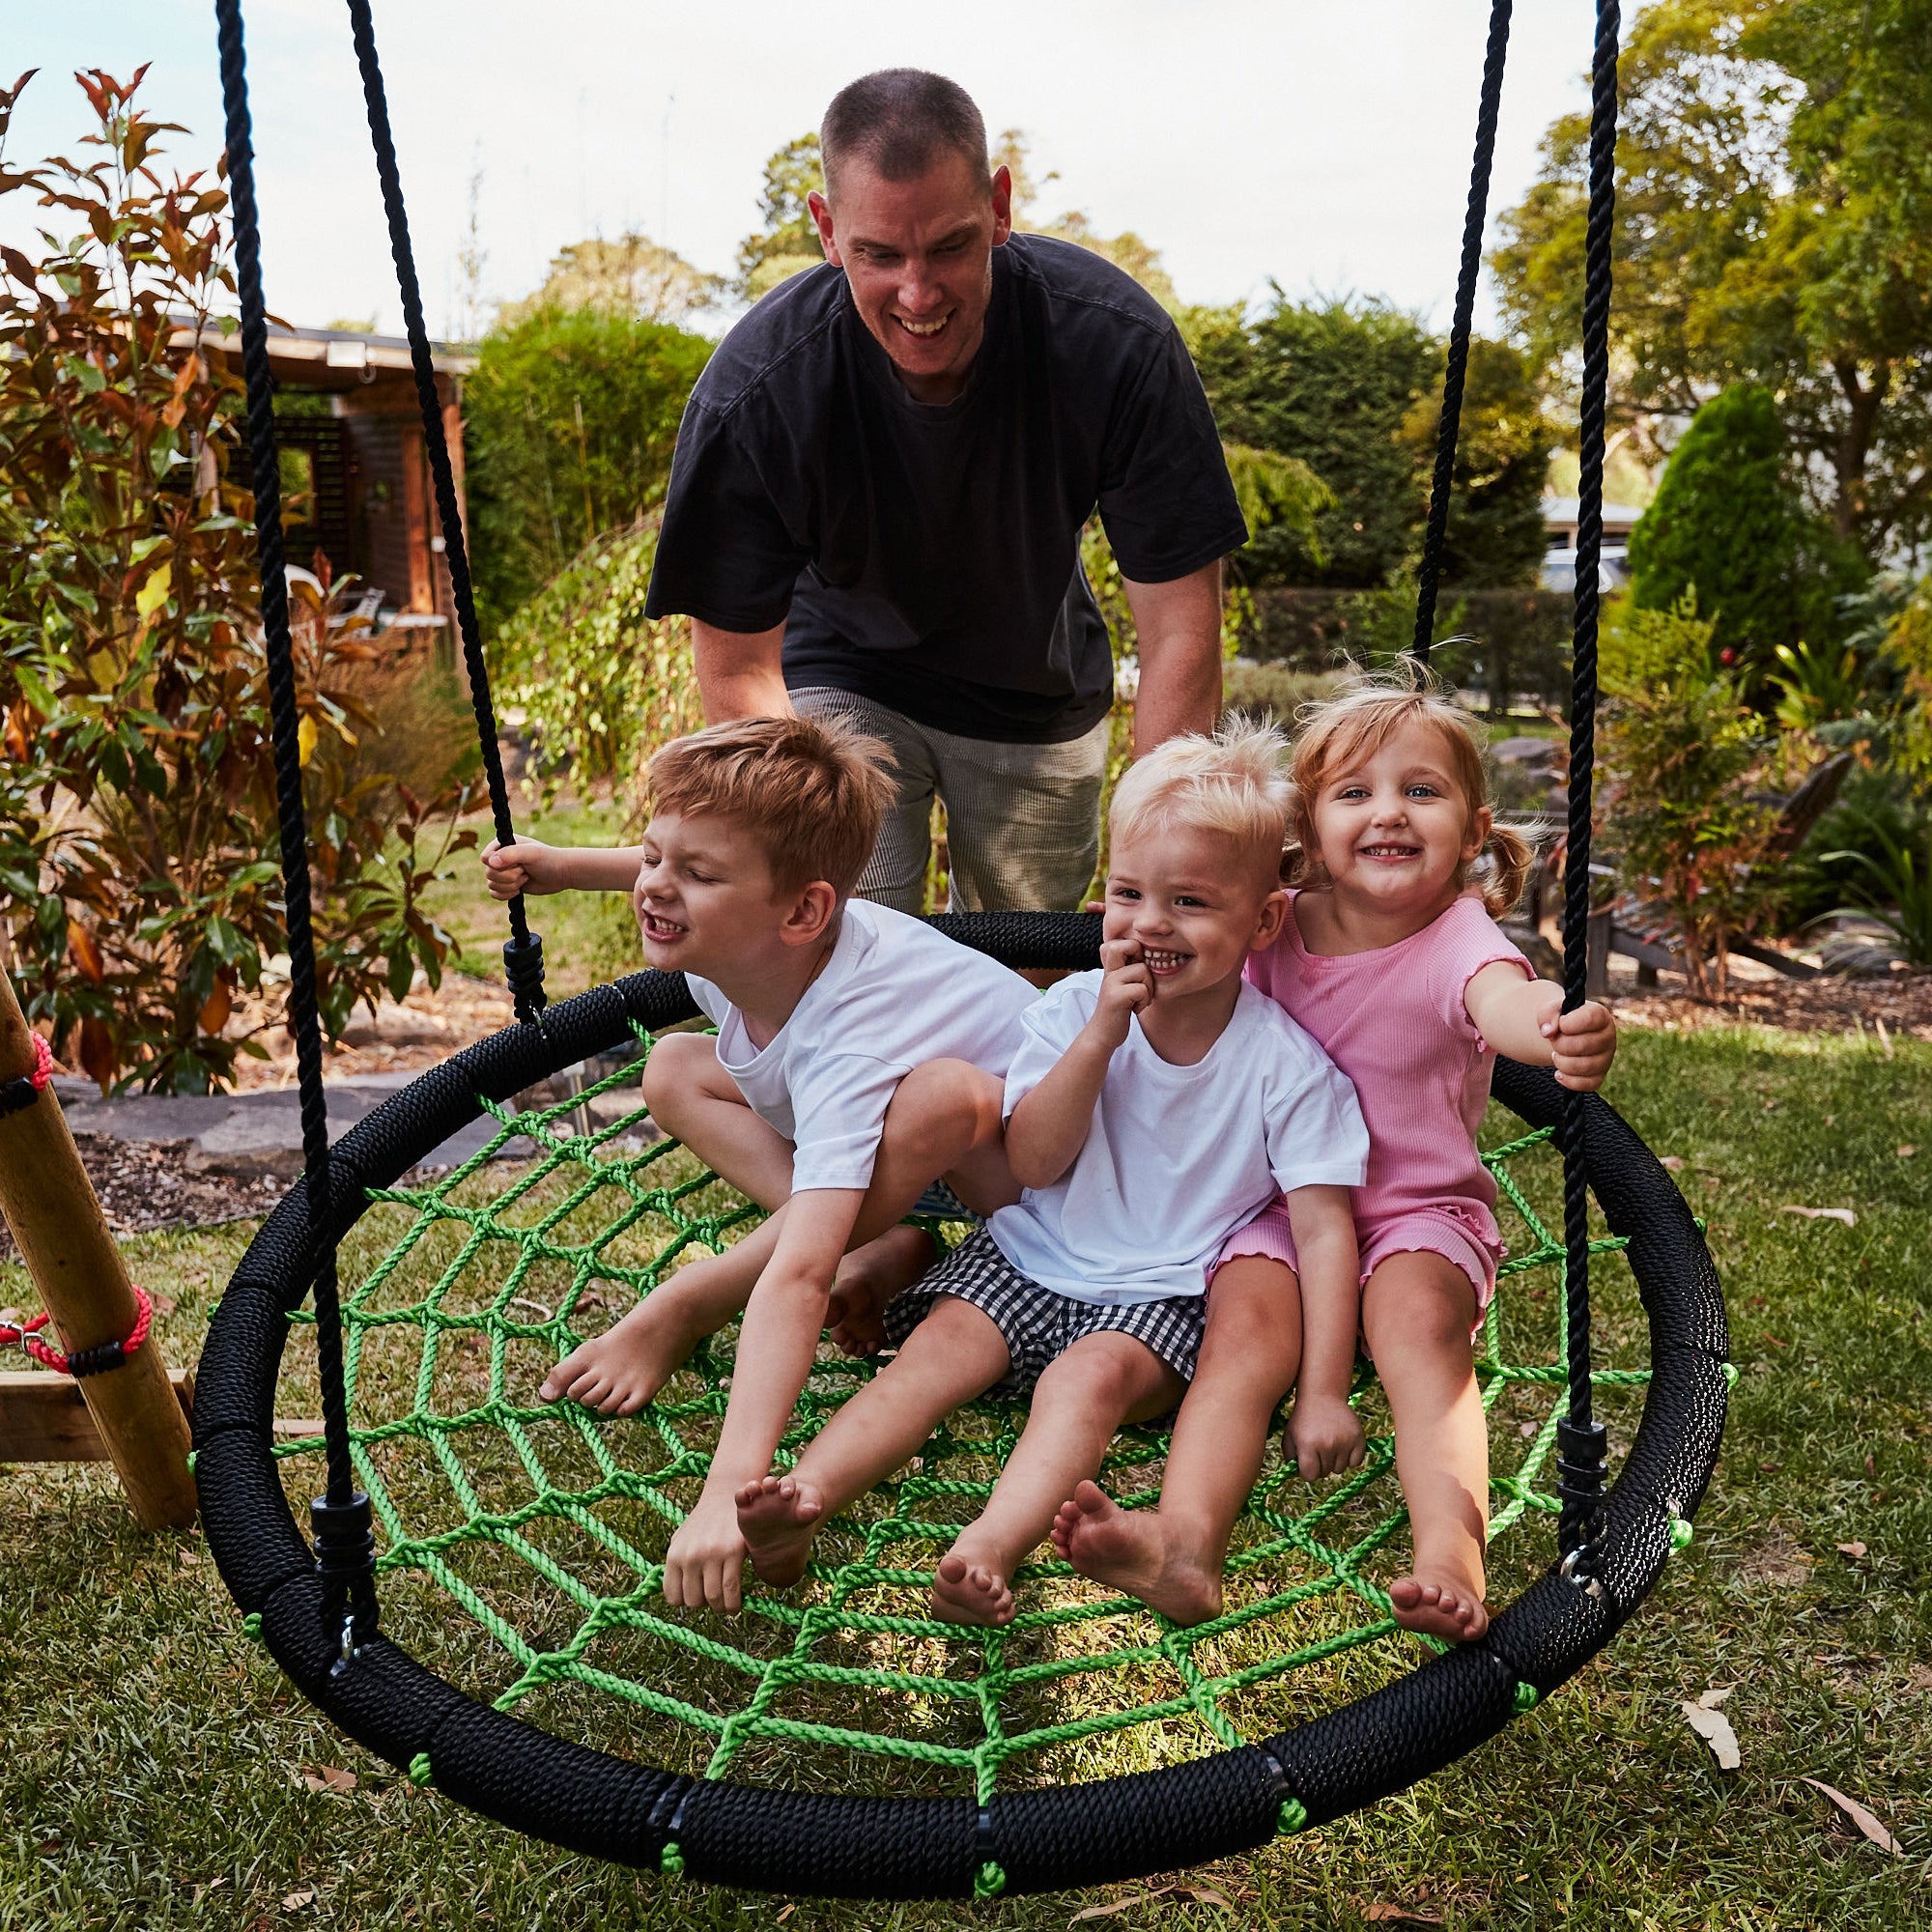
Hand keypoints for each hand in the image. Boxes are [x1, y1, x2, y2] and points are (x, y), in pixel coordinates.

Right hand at [483, 837, 562, 900]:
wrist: (560, 874)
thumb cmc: (547, 859)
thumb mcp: (531, 853)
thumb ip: (511, 854)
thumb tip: (490, 862)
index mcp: (502, 844)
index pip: (485, 858)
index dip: (498, 864)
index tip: (517, 863)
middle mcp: (499, 857)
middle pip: (488, 873)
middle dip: (509, 877)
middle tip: (525, 871)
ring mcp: (502, 871)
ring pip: (491, 885)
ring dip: (510, 886)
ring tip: (525, 878)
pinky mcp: (506, 885)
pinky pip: (494, 894)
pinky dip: (506, 895)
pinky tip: (519, 890)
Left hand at [662, 1490, 748, 1612]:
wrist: (726, 1495)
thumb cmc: (704, 1521)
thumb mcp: (681, 1539)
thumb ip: (675, 1565)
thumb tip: (674, 1595)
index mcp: (674, 1555)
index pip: (673, 1597)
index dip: (686, 1601)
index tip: (698, 1595)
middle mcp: (690, 1556)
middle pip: (694, 1601)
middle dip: (705, 1603)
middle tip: (715, 1596)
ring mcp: (711, 1555)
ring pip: (713, 1599)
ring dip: (720, 1607)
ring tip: (726, 1603)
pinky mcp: (732, 1553)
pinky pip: (731, 1591)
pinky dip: (733, 1604)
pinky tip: (736, 1604)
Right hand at [1089, 937, 1153, 1046]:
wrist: (1103, 1034)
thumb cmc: (1120, 1008)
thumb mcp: (1123, 983)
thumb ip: (1130, 966)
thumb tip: (1154, 952)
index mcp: (1110, 965)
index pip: (1124, 939)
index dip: (1136, 950)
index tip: (1135, 970)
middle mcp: (1108, 970)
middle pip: (1131, 944)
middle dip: (1143, 961)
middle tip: (1139, 981)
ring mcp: (1110, 982)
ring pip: (1143, 970)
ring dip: (1147, 988)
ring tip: (1137, 999)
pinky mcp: (1115, 997)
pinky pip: (1142, 989)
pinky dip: (1144, 1000)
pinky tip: (1135, 1008)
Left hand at [1286, 1394, 1365, 1480]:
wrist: (1322, 1396)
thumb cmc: (1303, 1419)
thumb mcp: (1290, 1436)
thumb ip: (1290, 1459)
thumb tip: (1299, 1476)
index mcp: (1308, 1445)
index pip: (1310, 1476)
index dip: (1306, 1471)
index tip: (1306, 1463)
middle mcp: (1327, 1444)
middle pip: (1325, 1473)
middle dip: (1320, 1465)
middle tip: (1317, 1449)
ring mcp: (1344, 1441)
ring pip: (1340, 1469)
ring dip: (1334, 1461)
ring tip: (1328, 1444)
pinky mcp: (1358, 1438)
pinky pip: (1355, 1462)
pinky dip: (1350, 1458)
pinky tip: (1341, 1445)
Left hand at [1544, 999, 1615, 1090]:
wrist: (1563, 1034)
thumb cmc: (1561, 1019)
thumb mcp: (1551, 1009)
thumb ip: (1547, 1014)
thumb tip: (1547, 1032)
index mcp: (1600, 1016)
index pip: (1589, 1019)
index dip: (1567, 1024)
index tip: (1560, 1024)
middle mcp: (1608, 1037)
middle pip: (1583, 1045)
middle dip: (1560, 1044)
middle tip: (1554, 1041)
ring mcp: (1606, 1058)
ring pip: (1585, 1066)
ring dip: (1562, 1062)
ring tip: (1556, 1055)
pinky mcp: (1599, 1076)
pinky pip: (1588, 1084)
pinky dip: (1568, 1080)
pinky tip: (1559, 1073)